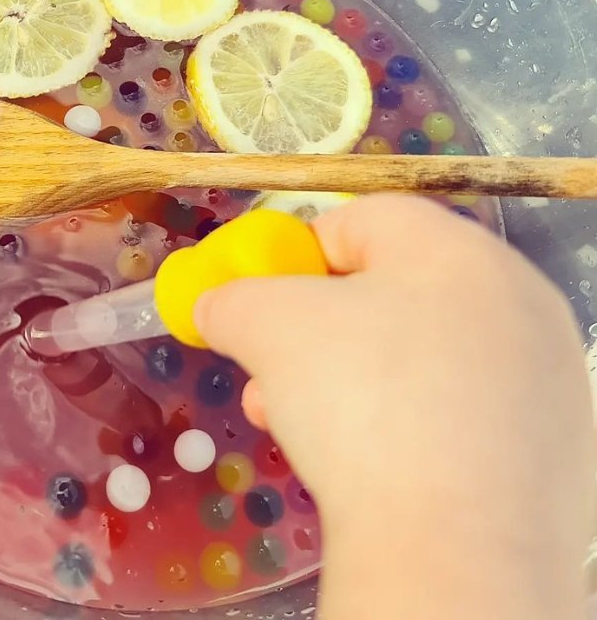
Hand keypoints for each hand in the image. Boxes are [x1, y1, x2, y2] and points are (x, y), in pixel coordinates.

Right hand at [195, 195, 594, 619]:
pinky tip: (371, 465)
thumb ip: (232, 298)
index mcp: (458, 249)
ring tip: (300, 426)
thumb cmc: (359, 397)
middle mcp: (516, 298)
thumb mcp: (267, 326)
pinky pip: (462, 408)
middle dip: (313, 329)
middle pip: (393, 289)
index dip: (296, 252)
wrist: (454, 550)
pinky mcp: (554, 445)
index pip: (362, 219)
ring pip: (423, 353)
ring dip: (348, 378)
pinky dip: (408, 422)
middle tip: (271, 372)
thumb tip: (216, 305)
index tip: (261, 299)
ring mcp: (544, 374)